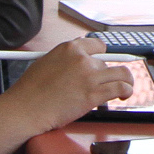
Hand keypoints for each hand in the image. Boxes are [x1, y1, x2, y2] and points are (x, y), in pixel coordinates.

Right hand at [9, 37, 132, 127]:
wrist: (27, 108)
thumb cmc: (30, 91)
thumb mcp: (45, 62)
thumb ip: (64, 60)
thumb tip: (74, 64)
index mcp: (69, 48)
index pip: (96, 45)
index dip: (102, 55)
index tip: (103, 60)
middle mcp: (82, 59)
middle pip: (106, 63)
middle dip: (104, 75)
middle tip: (102, 84)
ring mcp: (90, 76)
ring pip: (121, 73)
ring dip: (126, 80)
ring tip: (126, 86)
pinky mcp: (94, 94)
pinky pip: (121, 87)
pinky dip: (127, 91)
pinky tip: (125, 95)